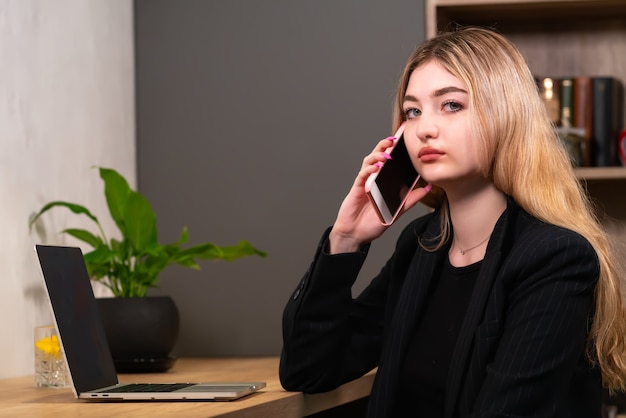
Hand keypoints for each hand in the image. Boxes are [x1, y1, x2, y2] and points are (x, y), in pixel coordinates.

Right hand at [328, 136, 430, 253]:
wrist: (357, 234)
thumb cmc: (373, 223)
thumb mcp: (397, 211)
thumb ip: (411, 199)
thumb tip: (427, 188)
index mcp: (383, 182)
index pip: (390, 162)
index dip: (396, 151)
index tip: (406, 142)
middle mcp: (374, 179)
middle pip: (378, 157)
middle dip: (385, 146)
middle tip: (394, 139)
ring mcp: (364, 183)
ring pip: (369, 162)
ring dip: (377, 155)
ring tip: (387, 153)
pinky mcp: (357, 189)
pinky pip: (362, 175)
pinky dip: (369, 170)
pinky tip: (375, 167)